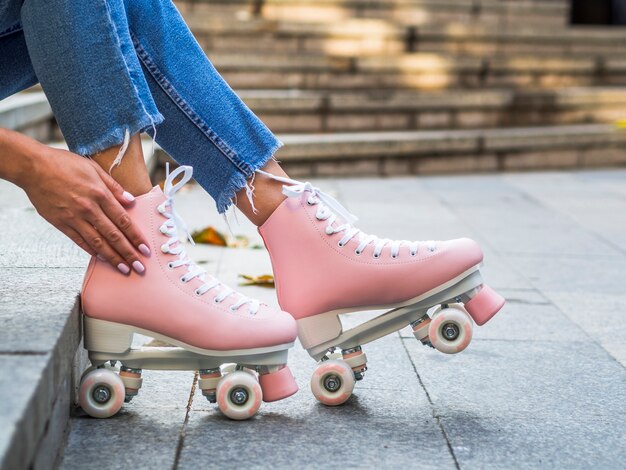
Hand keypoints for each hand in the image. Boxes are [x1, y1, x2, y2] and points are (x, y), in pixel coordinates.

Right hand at [21, 145, 149, 273]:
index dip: (136, 237)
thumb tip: (131, 200)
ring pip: (97, 242)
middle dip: (129, 253)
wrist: (33, 167)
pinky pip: (79, 241)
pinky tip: (102, 258)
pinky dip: (92, 251)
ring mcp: (74, 217)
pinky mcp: (60, 223)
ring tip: (124, 269)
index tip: (145, 249)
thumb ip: (114, 187)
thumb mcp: (94, 168)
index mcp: (100, 194)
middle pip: (113, 235)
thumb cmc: (64, 164)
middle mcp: (88, 208)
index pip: (123, 220)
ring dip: (113, 257)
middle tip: (140, 267)